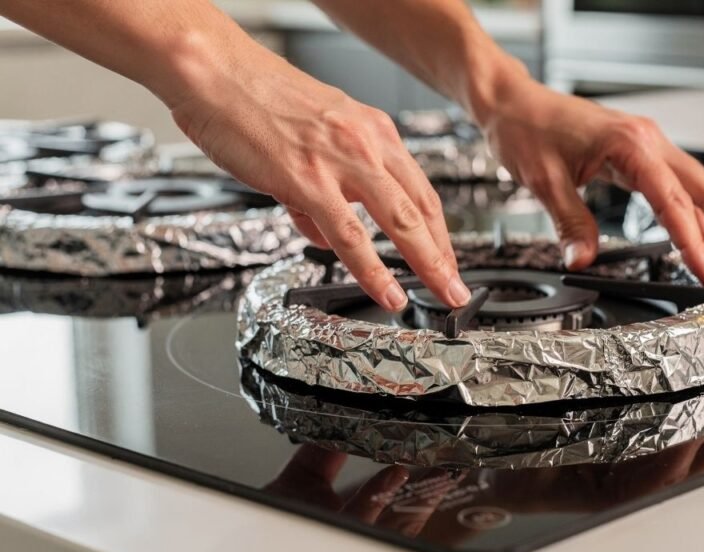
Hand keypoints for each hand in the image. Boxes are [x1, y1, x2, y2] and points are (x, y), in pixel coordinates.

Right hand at [167, 44, 469, 310]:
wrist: (215, 72)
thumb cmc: (254, 98)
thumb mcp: (311, 136)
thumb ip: (326, 187)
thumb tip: (327, 232)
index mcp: (372, 130)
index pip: (420, 189)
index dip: (439, 230)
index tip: (446, 258)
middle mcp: (367, 143)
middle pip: (423, 208)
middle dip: (446, 254)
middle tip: (457, 287)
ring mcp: (341, 162)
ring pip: (401, 223)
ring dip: (427, 265)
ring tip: (442, 295)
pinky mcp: (309, 181)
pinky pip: (350, 237)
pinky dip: (373, 271)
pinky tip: (387, 293)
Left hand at [477, 79, 703, 285]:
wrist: (512, 101)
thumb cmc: (526, 129)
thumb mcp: (543, 181)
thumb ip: (570, 223)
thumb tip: (583, 261)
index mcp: (630, 145)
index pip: (674, 202)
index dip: (695, 243)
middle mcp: (649, 141)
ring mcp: (648, 145)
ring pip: (700, 188)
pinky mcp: (640, 153)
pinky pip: (680, 186)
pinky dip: (698, 215)